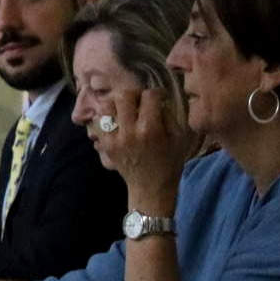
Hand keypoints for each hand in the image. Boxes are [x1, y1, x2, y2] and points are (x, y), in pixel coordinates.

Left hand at [98, 88, 197, 212]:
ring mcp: (113, 138)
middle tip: (141, 100)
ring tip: (127, 109)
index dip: (157, 93)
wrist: (150, 187)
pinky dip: (108, 118)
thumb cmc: (169, 163)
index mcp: (150, 129)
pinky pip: (99, 123)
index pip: (149, 96)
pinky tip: (119, 121)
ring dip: (118, 104)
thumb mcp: (180, 138)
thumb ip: (169, 116)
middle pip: (124, 96)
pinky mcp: (105, 145)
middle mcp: (129, 131)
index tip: (160, 97)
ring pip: (107, 107)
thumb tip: (158, 100)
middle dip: (135, 93)